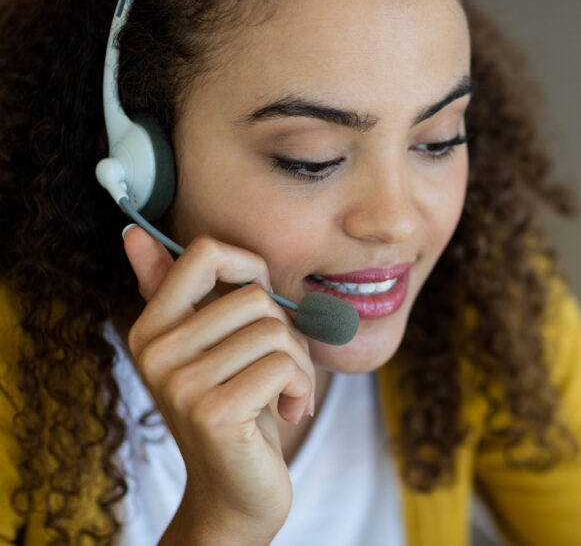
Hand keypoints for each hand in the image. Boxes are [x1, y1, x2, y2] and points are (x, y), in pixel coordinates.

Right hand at [123, 227, 315, 544]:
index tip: (262, 304)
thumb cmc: (238, 407)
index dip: (252, 268)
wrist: (236, 493)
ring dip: (298, 365)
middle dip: (286, 334)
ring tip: (282, 394)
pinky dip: (302, 388)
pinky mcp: (212, 412)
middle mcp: (155, 352)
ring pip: (276, 332)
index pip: (205, 253)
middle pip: (256, 298)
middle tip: (278, 372)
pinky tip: (289, 412)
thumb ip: (177, 293)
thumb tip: (133, 233)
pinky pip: (284, 365)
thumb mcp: (210, 346)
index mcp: (151, 327)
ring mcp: (179, 383)